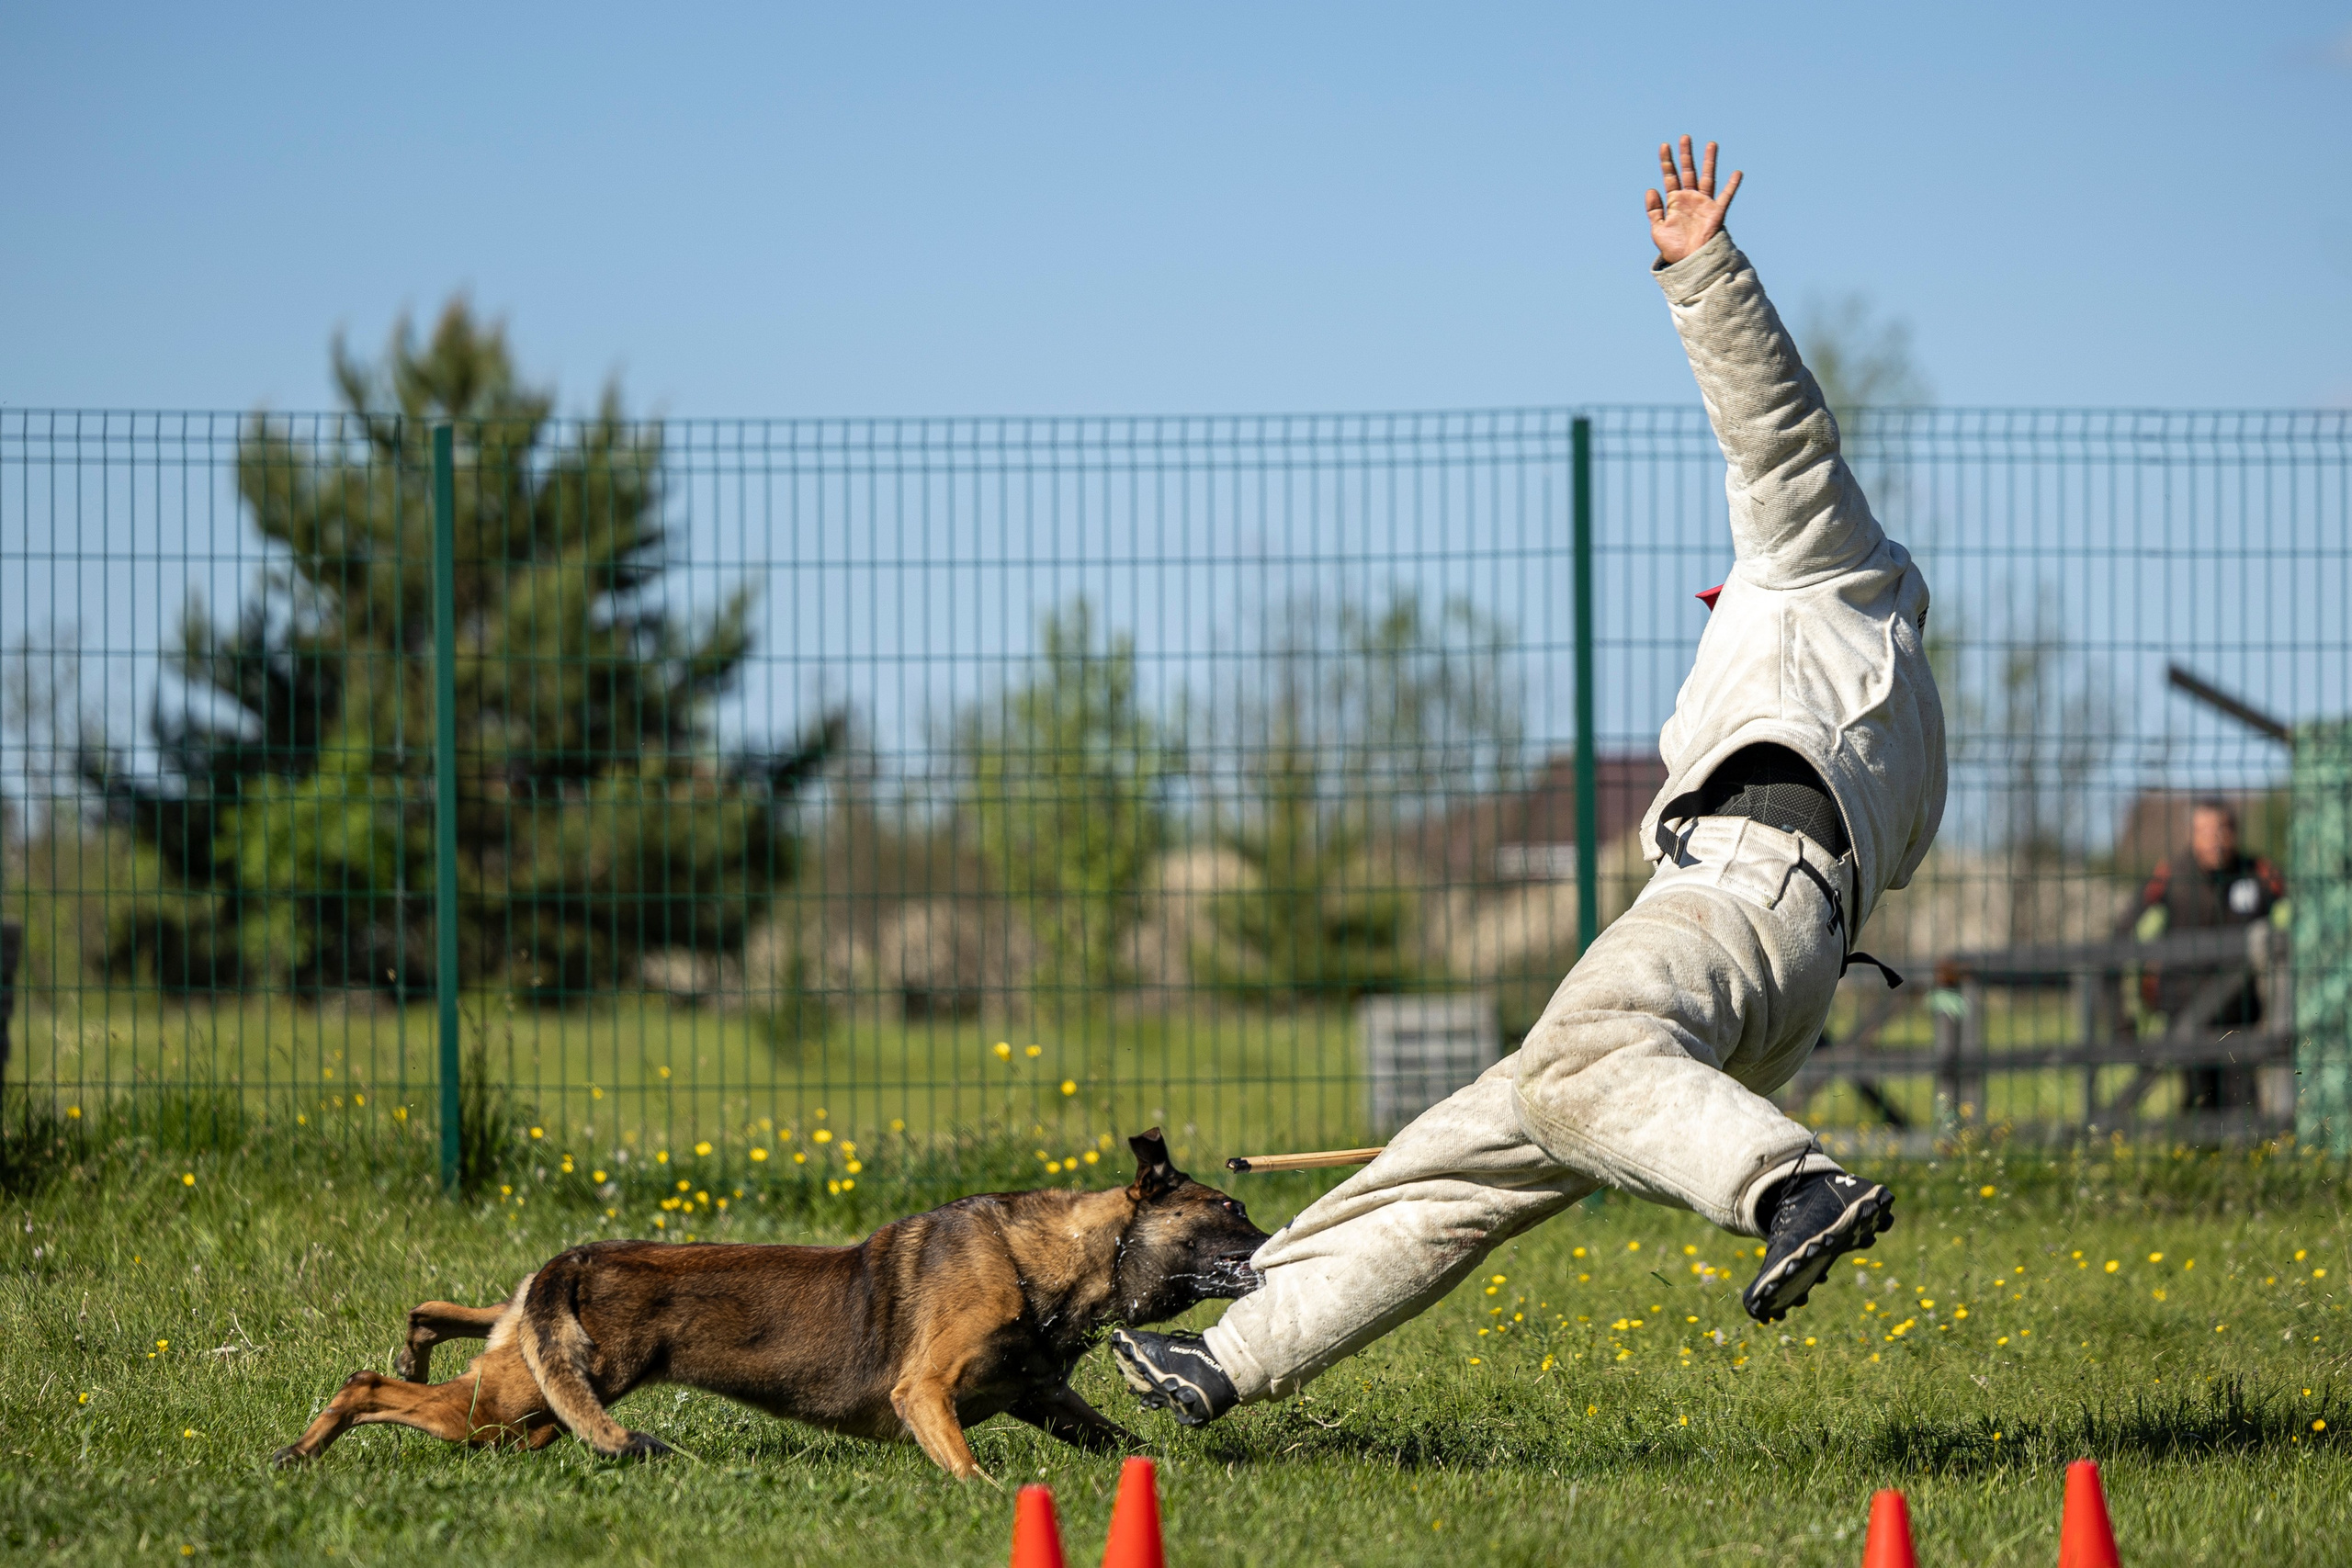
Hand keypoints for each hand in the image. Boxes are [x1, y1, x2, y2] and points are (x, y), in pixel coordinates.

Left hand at [1646, 136, 1741, 264]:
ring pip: (1707, 177)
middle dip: (1686, 155)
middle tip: (1684, 137)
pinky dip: (1731, 185)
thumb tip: (1651, 189)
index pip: (1670, 177)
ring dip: (1708, 161)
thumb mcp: (1658, 229)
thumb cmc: (1674, 248)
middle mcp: (1690, 199)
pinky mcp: (1715, 212)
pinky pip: (1725, 196)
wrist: (1689, 262)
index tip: (1664, 145)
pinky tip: (1737, 173)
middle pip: (1688, 172)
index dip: (1667, 162)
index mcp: (1675, 202)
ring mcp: (1703, 204)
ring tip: (1711, 144)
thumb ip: (1653, 210)